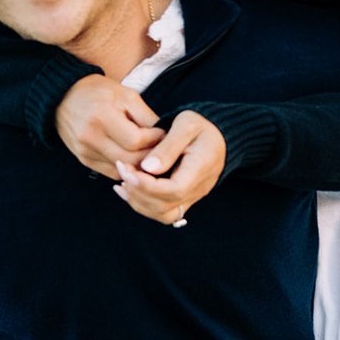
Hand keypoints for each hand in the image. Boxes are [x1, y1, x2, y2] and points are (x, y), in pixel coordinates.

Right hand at [55, 75, 164, 179]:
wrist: (63, 96)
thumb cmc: (99, 92)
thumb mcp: (126, 95)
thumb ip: (146, 116)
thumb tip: (165, 136)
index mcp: (102, 116)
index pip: (136, 140)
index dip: (155, 140)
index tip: (163, 134)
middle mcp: (90, 137)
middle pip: (129, 159)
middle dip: (150, 156)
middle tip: (161, 148)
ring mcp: (84, 151)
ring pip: (121, 169)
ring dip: (139, 165)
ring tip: (150, 154)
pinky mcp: (82, 159)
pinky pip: (110, 172)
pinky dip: (125, 168)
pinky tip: (134, 159)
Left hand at [112, 111, 226, 224]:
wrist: (217, 135)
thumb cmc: (200, 126)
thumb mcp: (186, 125)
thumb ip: (168, 147)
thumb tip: (147, 168)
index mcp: (201, 168)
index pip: (173, 190)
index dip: (146, 184)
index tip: (126, 168)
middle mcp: (199, 189)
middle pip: (165, 207)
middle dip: (137, 191)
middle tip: (121, 168)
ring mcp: (193, 197)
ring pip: (163, 215)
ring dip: (138, 201)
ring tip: (122, 180)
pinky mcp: (185, 200)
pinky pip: (163, 212)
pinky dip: (143, 204)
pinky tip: (128, 188)